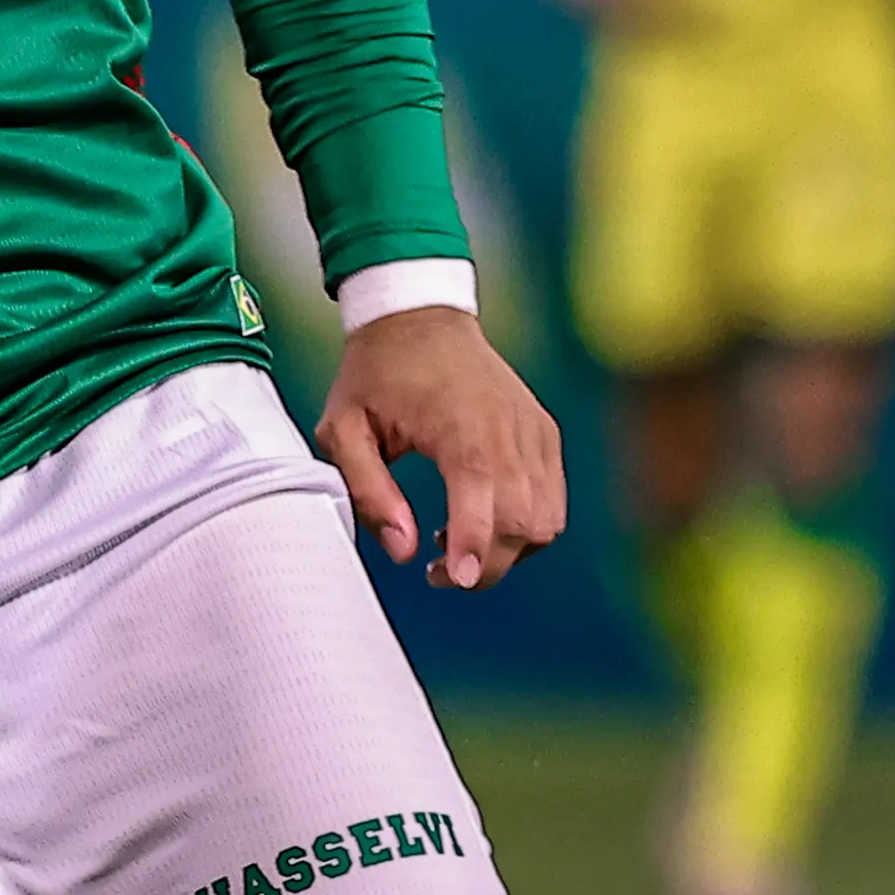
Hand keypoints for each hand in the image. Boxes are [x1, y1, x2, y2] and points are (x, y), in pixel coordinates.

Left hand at [313, 307, 565, 589]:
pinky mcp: (543, 433)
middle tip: (438, 573)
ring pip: (545, 520)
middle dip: (485, 565)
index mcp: (460, 424)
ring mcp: (533, 430)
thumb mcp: (343, 427)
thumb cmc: (377, 372)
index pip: (486, 502)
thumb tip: (404, 549)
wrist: (419, 316)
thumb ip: (368, 491)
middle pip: (522, 523)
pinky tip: (481, 518)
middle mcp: (508, 428)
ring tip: (455, 541)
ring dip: (508, 550)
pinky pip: (552, 501)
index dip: (474, 552)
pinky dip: (526, 527)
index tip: (451, 578)